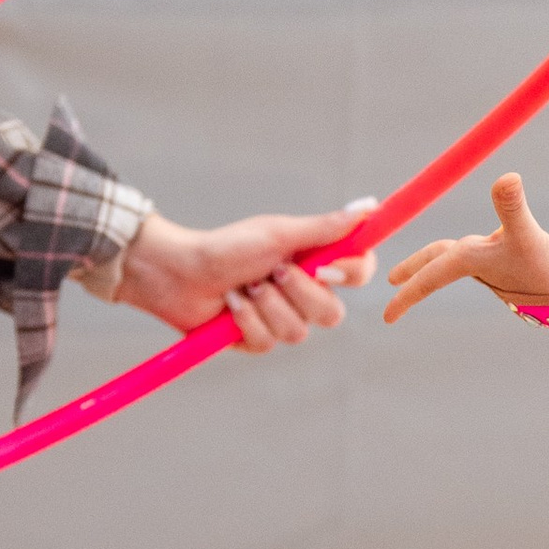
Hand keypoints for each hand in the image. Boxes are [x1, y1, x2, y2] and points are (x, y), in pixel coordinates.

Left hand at [115, 200, 379, 352]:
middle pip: (333, 314)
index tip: (326, 266)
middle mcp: (303, 291)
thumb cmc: (227, 246)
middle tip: (272, 271)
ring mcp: (281, 318)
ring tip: (244, 286)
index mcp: (315, 261)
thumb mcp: (279, 234)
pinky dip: (246, 320)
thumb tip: (370, 206)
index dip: (351, 274)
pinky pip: (268, 342)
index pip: (360, 273)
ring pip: (298, 332)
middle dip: (299, 294)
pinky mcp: (257, 339)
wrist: (178, 272)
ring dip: (266, 306)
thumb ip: (326, 227)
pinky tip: (230, 305)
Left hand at [383, 171, 548, 320]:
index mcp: (474, 261)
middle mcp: (484, 268)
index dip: (407, 291)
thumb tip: (506, 178)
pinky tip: (493, 248)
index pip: (431, 272)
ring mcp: (501, 270)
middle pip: (441, 263)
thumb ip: (513, 207)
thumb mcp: (530, 236)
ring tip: (433, 261)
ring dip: (443, 261)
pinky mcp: (519, 269)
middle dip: (417, 272)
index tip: (386, 318)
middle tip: (393, 281)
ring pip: (463, 260)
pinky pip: (488, 259)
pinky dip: (477, 253)